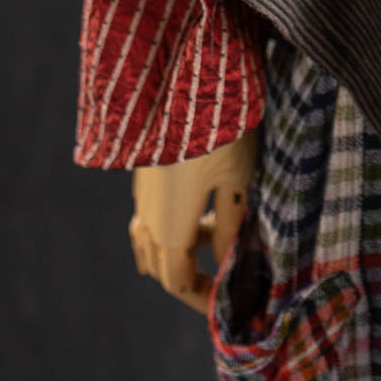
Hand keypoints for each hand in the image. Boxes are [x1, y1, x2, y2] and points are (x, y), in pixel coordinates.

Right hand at [128, 128, 258, 314]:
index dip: (202, 299)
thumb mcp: (239, 180)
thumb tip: (229, 261)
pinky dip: (173, 223)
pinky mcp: (144, 168)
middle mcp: (148, 212)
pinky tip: (199, 207)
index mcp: (169, 226)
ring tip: (216, 236)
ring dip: (181, 248)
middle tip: (226, 273)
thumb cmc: (220, 130)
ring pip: (152, 237)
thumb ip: (231, 227)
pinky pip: (151, 211)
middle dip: (192, 276)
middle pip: (161, 265)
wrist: (184, 76)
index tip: (228, 304)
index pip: (178, 281)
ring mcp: (142, 189)